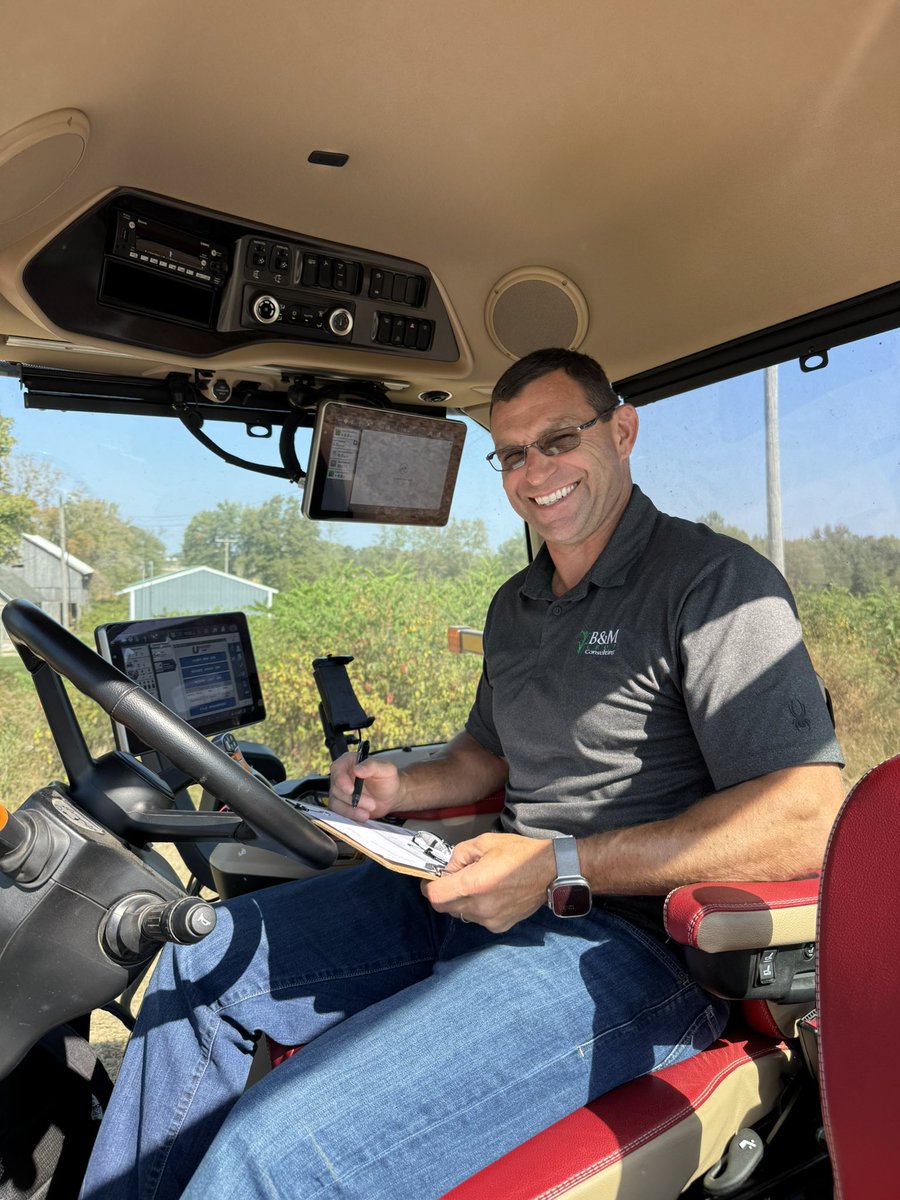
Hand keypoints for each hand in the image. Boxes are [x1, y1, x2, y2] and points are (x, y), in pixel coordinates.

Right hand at [328, 750, 401, 821]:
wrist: (390, 796)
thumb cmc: (387, 779)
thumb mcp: (386, 769)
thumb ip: (372, 766)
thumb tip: (357, 769)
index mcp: (350, 762)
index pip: (337, 768)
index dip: (341, 779)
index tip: (351, 789)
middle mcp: (342, 775)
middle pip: (336, 788)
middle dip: (353, 798)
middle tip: (371, 803)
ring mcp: (340, 791)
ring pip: (336, 801)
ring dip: (353, 808)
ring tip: (370, 809)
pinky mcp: (341, 804)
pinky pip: (339, 811)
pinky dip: (351, 815)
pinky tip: (363, 815)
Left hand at [421, 833, 555, 931]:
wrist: (551, 872)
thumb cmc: (519, 853)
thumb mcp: (484, 842)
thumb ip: (459, 855)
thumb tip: (448, 868)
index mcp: (473, 885)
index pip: (435, 897)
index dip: (429, 887)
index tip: (433, 878)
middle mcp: (479, 908)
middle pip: (444, 907)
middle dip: (444, 892)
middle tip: (456, 877)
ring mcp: (490, 920)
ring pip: (460, 913)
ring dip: (460, 900)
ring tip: (478, 884)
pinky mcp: (500, 926)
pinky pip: (477, 918)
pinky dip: (476, 907)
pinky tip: (491, 894)